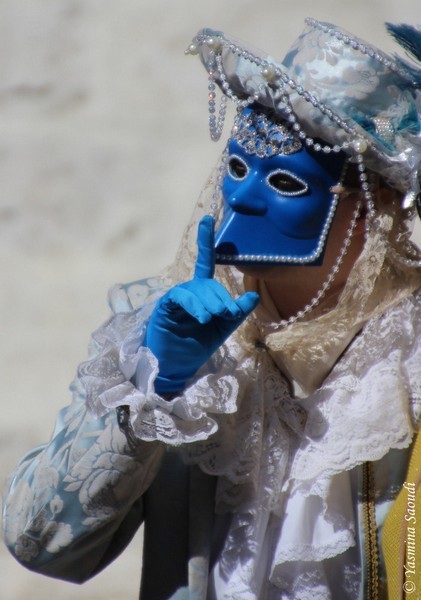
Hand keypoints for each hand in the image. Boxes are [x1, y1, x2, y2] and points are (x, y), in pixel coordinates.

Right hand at [143, 215, 259, 394]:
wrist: (177, 365)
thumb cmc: (198, 345)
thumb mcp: (224, 327)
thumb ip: (238, 311)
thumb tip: (254, 294)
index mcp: (202, 293)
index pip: (206, 262)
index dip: (206, 241)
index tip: (208, 219)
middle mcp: (189, 291)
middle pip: (207, 283)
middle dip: (220, 297)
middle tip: (227, 313)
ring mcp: (176, 298)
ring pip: (195, 290)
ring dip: (209, 302)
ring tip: (214, 317)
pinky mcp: (165, 307)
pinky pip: (181, 297)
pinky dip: (194, 306)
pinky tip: (203, 318)